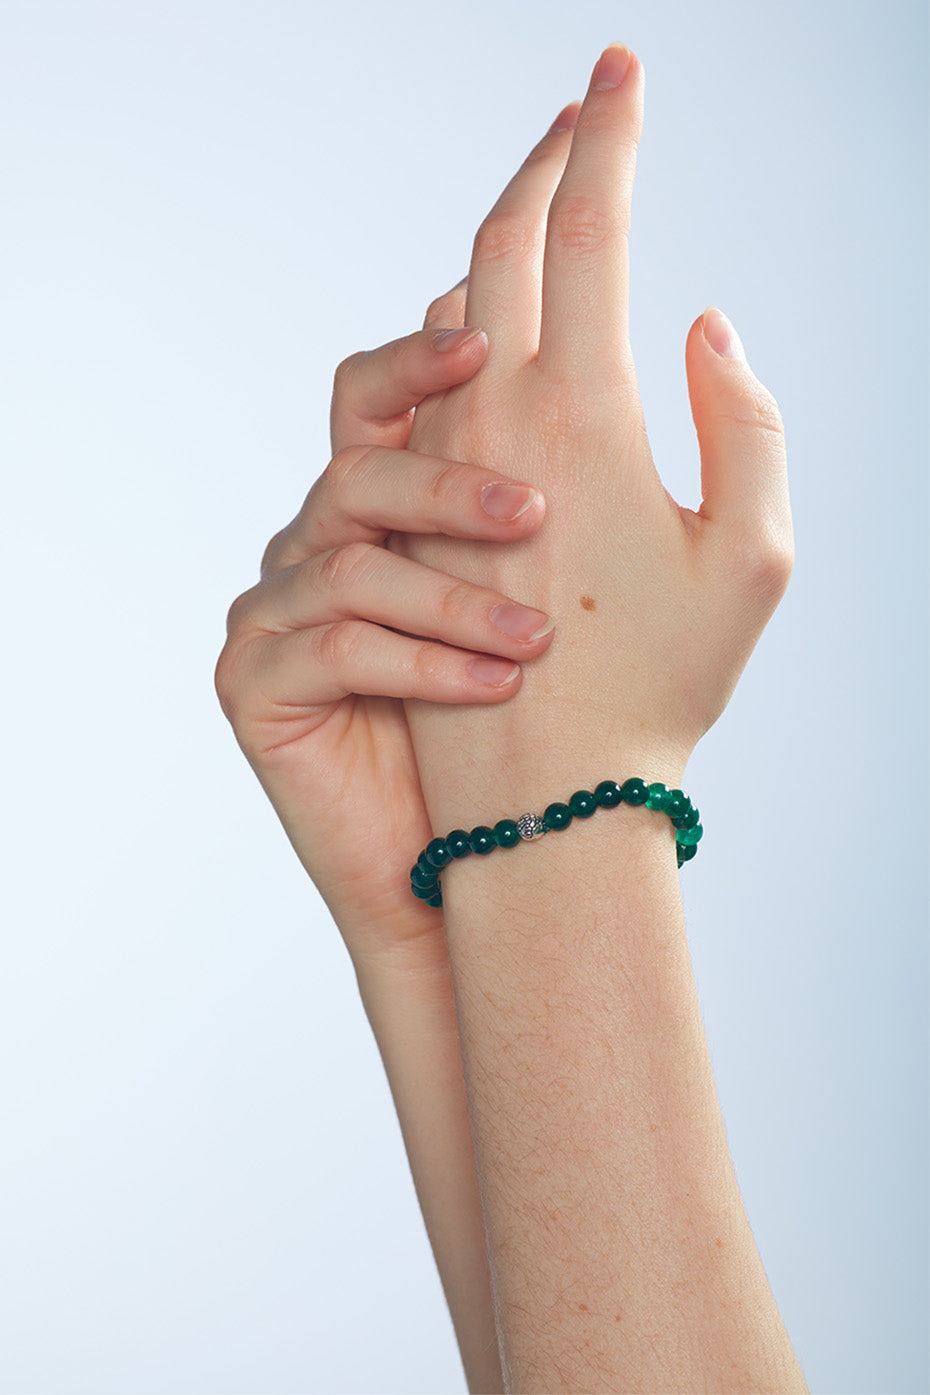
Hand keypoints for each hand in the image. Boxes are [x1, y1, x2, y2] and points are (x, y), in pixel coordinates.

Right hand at [215, 308, 556, 962]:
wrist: (494, 851)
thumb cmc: (545, 718)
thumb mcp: (589, 587)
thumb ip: (600, 476)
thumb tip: (677, 344)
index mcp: (394, 508)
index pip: (384, 398)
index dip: (419, 357)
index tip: (490, 336)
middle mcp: (327, 543)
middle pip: (357, 466)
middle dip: (446, 481)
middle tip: (536, 514)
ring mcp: (282, 610)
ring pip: (346, 560)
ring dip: (451, 597)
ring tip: (539, 641)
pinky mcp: (257, 681)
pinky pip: (328, 647)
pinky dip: (417, 663)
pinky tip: (493, 687)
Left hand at [391, 53, 792, 826]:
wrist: (543, 792)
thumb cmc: (661, 688)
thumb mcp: (754, 557)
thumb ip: (745, 421)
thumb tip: (701, 322)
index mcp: (584, 409)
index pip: (592, 226)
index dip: (610, 134)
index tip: (618, 68)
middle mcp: (492, 412)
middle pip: (504, 241)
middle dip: (545, 163)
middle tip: (580, 113)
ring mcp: (433, 458)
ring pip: (452, 309)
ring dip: (500, 250)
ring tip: (545, 211)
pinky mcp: (399, 506)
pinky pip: (417, 385)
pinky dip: (454, 338)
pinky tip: (485, 330)